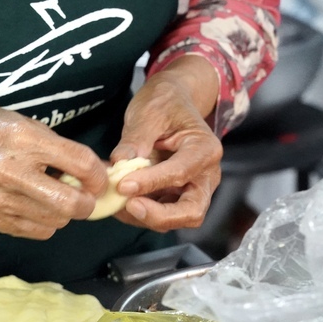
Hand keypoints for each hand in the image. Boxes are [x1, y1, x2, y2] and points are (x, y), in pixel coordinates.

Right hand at [0, 99, 107, 238]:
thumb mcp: (21, 121)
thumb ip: (55, 145)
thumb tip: (92, 169)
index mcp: (24, 141)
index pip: (81, 164)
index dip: (99, 174)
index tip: (98, 176)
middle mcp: (13, 174)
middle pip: (72, 205)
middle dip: (87, 202)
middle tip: (83, 193)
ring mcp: (2, 202)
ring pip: (57, 223)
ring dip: (64, 212)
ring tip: (53, 195)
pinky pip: (37, 232)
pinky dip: (45, 222)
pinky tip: (36, 205)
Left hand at [110, 55, 222, 231]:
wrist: (170, 102)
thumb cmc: (164, 104)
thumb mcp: (149, 113)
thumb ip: (136, 139)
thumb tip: (119, 164)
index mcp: (205, 149)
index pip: (181, 173)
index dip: (151, 183)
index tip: (123, 185)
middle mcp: (206, 175)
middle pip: (191, 211)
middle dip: (159, 215)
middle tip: (129, 206)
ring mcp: (193, 188)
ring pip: (176, 219)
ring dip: (145, 217)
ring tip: (116, 201)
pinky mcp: (176, 197)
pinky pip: (161, 214)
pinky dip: (140, 213)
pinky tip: (119, 200)